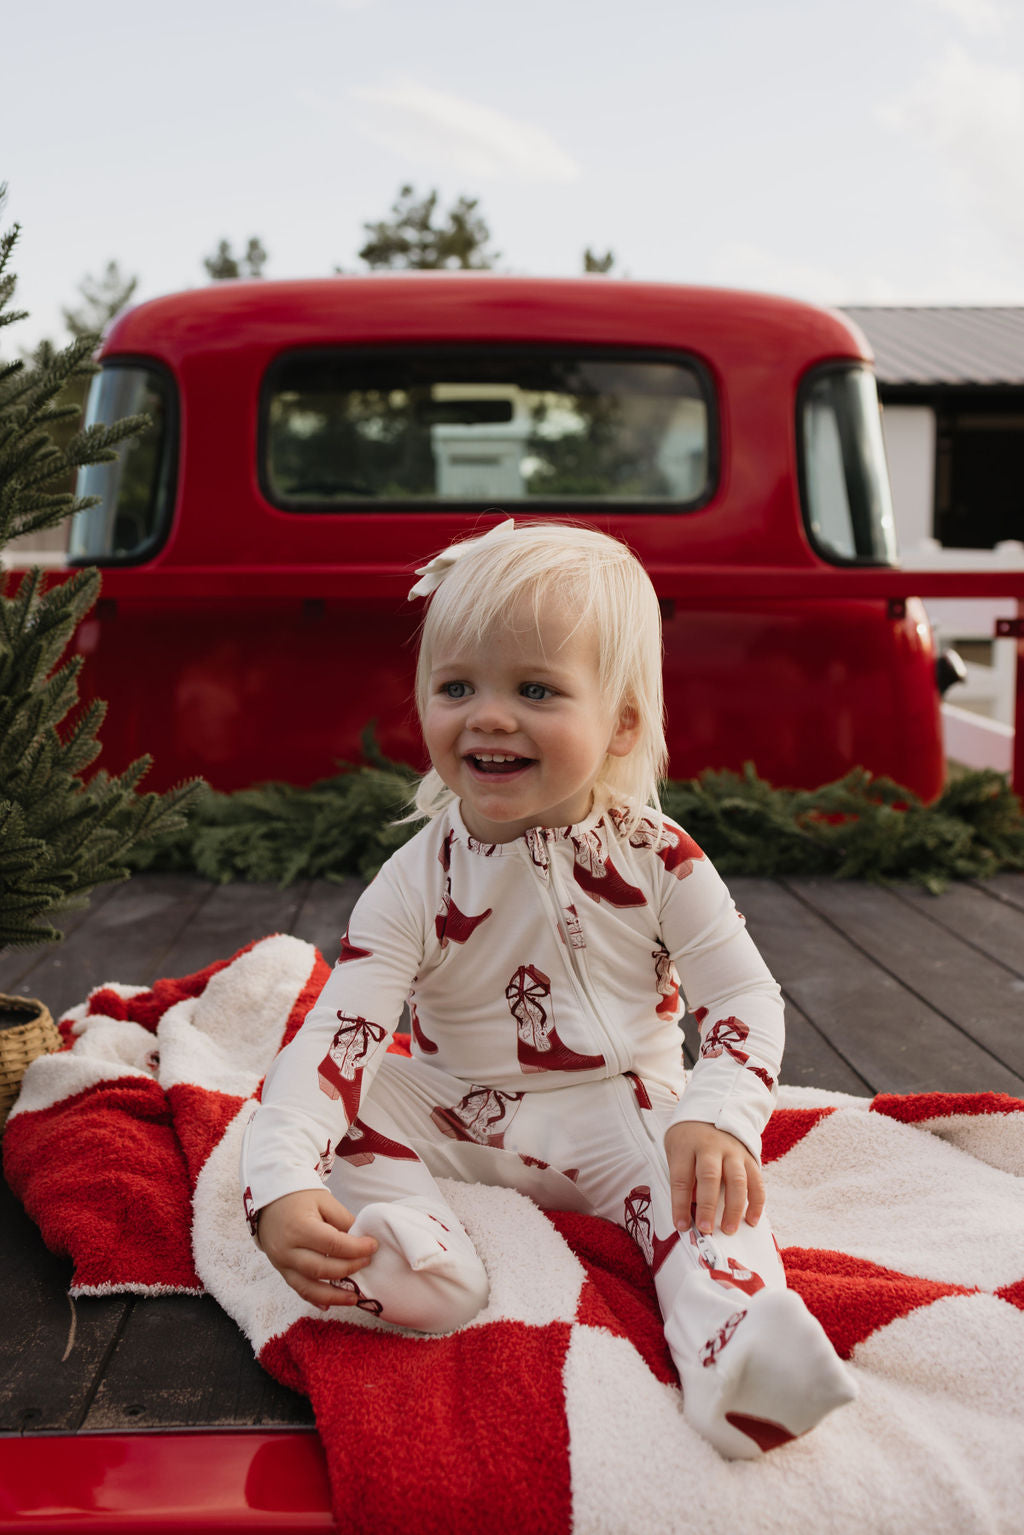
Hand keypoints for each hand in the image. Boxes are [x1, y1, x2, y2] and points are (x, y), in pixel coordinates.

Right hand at [256, 1188, 378, 1309]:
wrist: (269, 1201)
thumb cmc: (299, 1197)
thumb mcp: (323, 1201)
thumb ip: (343, 1220)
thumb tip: (362, 1240)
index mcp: (300, 1227)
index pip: (332, 1244)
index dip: (356, 1248)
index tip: (373, 1246)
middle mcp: (288, 1249)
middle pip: (322, 1268)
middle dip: (349, 1268)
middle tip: (367, 1263)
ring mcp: (282, 1263)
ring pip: (309, 1287)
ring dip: (334, 1295)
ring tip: (354, 1298)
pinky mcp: (281, 1270)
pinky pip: (299, 1289)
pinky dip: (315, 1299)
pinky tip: (330, 1305)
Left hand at [664, 1121, 764, 1236]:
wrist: (714, 1107)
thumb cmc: (689, 1137)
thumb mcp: (676, 1149)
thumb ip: (683, 1176)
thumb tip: (691, 1209)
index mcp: (687, 1145)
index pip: (681, 1177)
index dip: (680, 1204)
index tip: (681, 1225)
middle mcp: (711, 1147)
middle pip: (710, 1177)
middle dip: (708, 1206)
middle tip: (706, 1229)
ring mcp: (733, 1151)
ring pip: (736, 1180)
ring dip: (734, 1208)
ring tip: (729, 1229)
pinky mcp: (749, 1156)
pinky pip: (756, 1181)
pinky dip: (756, 1202)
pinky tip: (752, 1220)